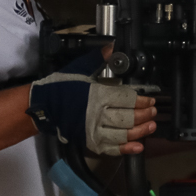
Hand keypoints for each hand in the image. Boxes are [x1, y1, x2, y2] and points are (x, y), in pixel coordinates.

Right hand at [27, 51, 157, 155]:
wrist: (42, 106)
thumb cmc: (61, 87)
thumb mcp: (79, 68)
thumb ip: (97, 59)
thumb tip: (112, 46)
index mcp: (97, 95)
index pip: (126, 99)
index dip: (142, 100)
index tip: (151, 100)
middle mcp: (97, 114)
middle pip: (128, 118)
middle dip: (144, 115)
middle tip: (154, 112)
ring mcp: (93, 130)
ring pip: (123, 134)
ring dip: (140, 131)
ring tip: (151, 126)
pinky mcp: (90, 142)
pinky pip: (111, 148)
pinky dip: (126, 149)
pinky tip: (138, 147)